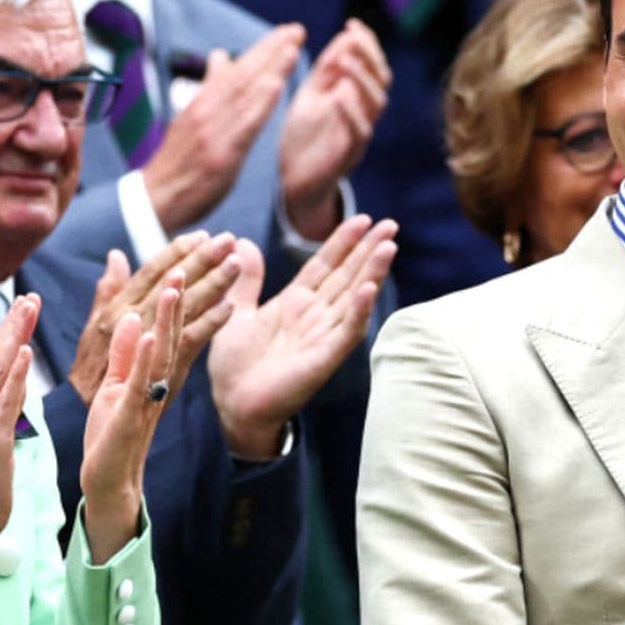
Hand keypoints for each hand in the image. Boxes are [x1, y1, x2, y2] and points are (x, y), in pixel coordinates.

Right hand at [0, 294, 38, 569]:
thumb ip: (3, 409)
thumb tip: (15, 384)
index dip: (11, 332)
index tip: (26, 306)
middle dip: (12, 325)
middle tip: (29, 296)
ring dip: (14, 337)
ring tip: (28, 310)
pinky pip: (5, 402)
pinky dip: (16, 375)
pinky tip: (25, 353)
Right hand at [68, 230, 240, 405]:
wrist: (83, 410)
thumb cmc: (91, 367)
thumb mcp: (95, 323)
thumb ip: (110, 289)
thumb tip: (117, 256)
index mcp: (119, 306)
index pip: (152, 271)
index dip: (177, 251)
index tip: (200, 235)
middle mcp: (133, 318)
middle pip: (172, 283)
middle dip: (202, 259)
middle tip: (227, 240)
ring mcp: (148, 341)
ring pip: (185, 306)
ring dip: (212, 283)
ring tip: (234, 264)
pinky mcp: (164, 365)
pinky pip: (190, 339)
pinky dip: (211, 321)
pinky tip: (230, 307)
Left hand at [79, 285, 182, 564]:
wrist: (109, 481)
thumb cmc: (111, 435)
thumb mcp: (115, 385)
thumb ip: (124, 353)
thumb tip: (135, 318)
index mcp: (150, 376)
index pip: (165, 332)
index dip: (173, 301)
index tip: (180, 265)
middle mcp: (155, 385)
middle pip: (171, 336)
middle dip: (178, 301)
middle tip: (187, 265)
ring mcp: (145, 399)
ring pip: (160, 355)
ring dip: (168, 321)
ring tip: (173, 289)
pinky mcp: (128, 414)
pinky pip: (140, 382)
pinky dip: (144, 357)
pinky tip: (149, 333)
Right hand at [143, 24, 305, 232]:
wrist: (156, 198)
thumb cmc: (179, 161)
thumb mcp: (192, 118)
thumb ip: (211, 88)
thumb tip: (222, 55)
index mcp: (203, 100)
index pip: (238, 68)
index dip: (263, 49)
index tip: (287, 32)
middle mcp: (207, 109)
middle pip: (244, 74)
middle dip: (271, 49)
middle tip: (296, 30)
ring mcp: (214, 130)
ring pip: (245, 93)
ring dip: (270, 68)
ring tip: (292, 47)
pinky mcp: (221, 152)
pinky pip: (244, 124)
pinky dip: (260, 103)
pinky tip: (276, 85)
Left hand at [208, 214, 397, 458]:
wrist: (233, 406)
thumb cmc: (235, 365)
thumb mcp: (238, 311)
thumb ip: (248, 280)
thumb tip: (243, 243)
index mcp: (296, 303)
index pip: (325, 265)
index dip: (343, 242)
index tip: (362, 218)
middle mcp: (314, 316)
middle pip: (346, 276)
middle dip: (368, 250)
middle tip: (391, 224)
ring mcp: (322, 337)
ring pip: (352, 299)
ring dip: (371, 274)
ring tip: (388, 248)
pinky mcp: (322, 360)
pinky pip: (344, 333)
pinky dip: (358, 312)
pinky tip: (369, 290)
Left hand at [279, 19, 390, 240]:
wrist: (294, 182)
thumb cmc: (304, 137)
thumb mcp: (312, 95)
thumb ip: (327, 70)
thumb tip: (346, 37)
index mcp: (355, 97)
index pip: (372, 65)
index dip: (366, 43)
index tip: (352, 24)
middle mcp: (363, 114)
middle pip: (381, 80)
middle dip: (369, 56)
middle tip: (352, 38)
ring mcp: (358, 135)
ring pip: (376, 104)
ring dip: (363, 80)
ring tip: (346, 61)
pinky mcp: (348, 156)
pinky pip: (359, 132)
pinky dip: (352, 111)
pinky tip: (341, 95)